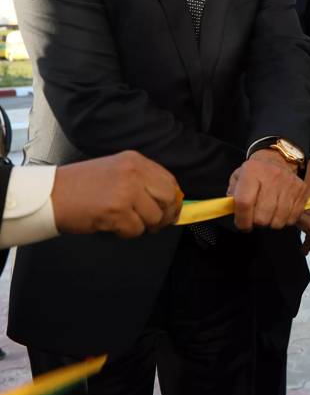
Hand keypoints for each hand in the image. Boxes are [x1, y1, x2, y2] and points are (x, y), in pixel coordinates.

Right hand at [51, 150, 182, 237]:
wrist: (51, 194)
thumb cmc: (81, 185)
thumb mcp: (116, 171)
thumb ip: (141, 180)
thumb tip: (168, 199)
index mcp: (135, 161)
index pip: (169, 180)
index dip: (173, 199)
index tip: (171, 210)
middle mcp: (134, 173)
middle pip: (169, 198)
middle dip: (165, 215)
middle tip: (155, 224)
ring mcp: (126, 191)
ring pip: (154, 217)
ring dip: (143, 226)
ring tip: (127, 223)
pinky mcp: (117, 211)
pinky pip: (135, 230)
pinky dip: (127, 233)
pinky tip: (113, 226)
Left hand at [228, 148, 308, 231]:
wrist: (277, 160)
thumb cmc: (255, 173)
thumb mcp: (238, 178)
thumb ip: (232, 196)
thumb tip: (234, 213)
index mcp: (252, 171)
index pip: (244, 203)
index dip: (242, 220)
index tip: (243, 225)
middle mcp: (272, 175)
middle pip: (262, 216)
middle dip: (257, 222)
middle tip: (256, 216)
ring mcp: (289, 183)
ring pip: (278, 221)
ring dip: (271, 222)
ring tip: (268, 213)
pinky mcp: (302, 190)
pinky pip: (292, 218)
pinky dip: (285, 220)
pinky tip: (280, 211)